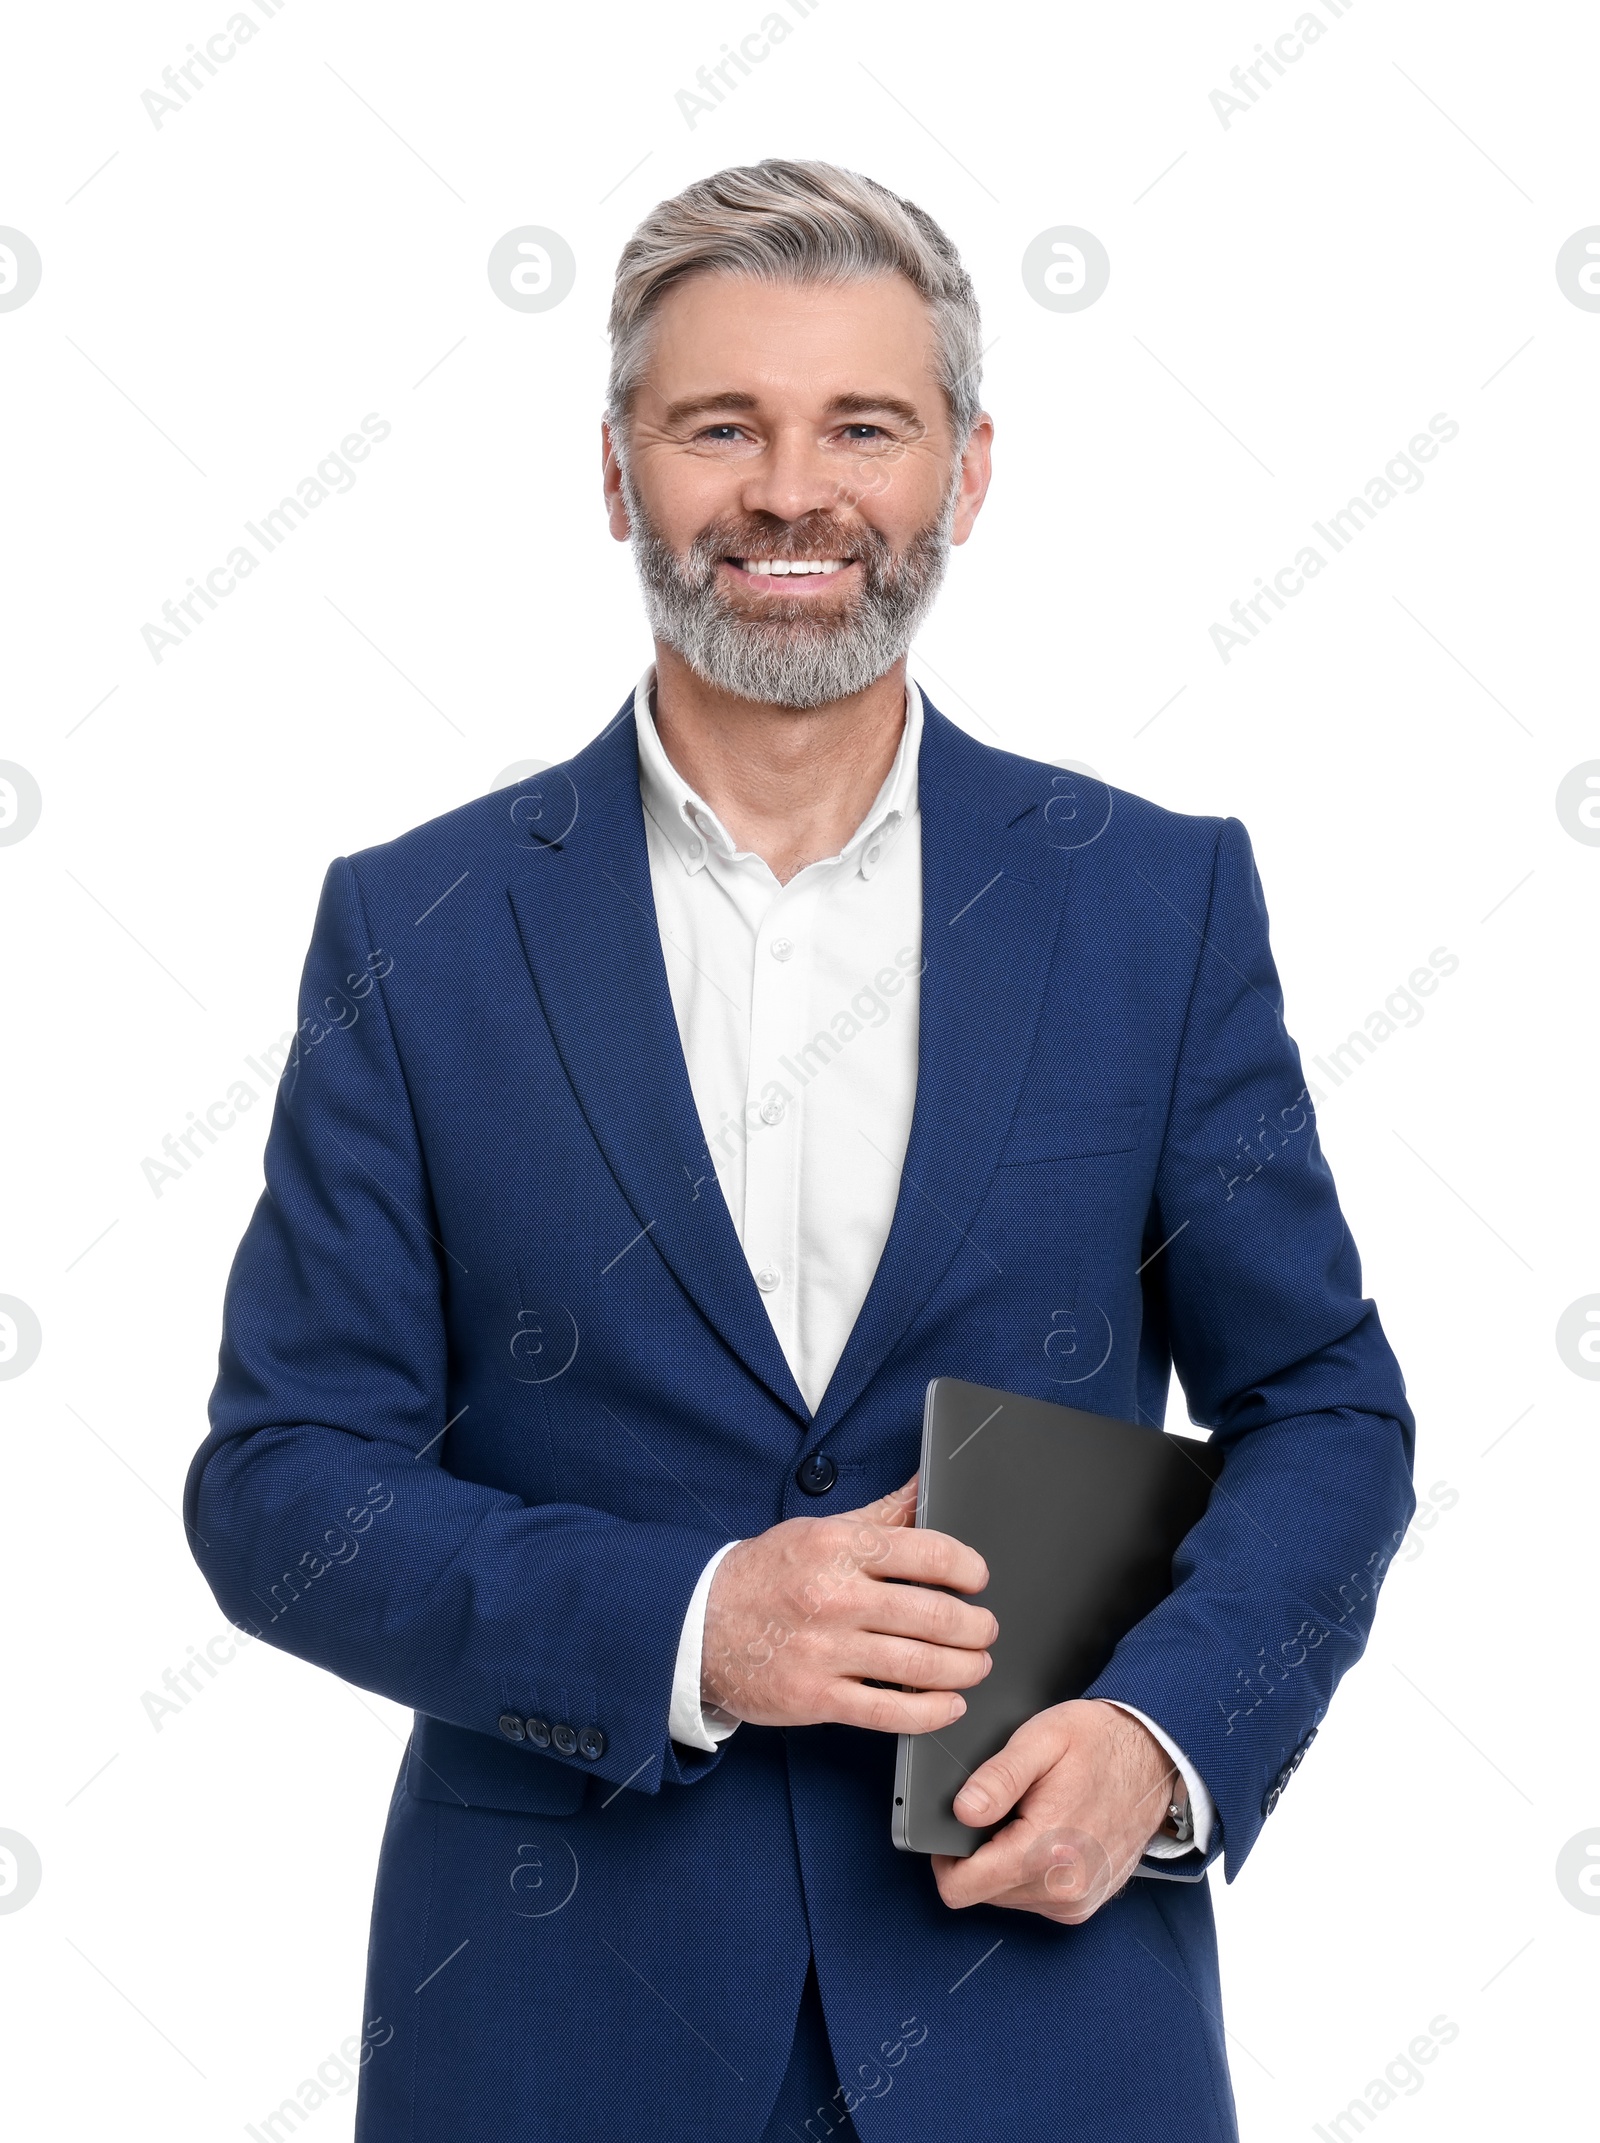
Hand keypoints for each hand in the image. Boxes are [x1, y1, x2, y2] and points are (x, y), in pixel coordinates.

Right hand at [700, 1473, 997, 1734]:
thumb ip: (883, 1513)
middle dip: (977, 1627)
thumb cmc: (767, 1573)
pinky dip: (931, 1711)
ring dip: (964, 1669)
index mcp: (838, 1547)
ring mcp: (824, 1650)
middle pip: (934, 1614)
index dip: (968, 1568)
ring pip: (919, 1665)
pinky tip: (948, 1704)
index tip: (978, 1579)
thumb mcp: (823, 1529)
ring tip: (976, 1664)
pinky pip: (890, 1711)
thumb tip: (929, 1482)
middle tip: (986, 1629)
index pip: (928, 1552)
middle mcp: (834, 1596)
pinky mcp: (815, 1697)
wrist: (698, 1623)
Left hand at [930, 1700, 1176, 1925]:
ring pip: (1004, 1899)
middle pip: (981, 1894)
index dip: (944, 1856)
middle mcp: (1064, 1890)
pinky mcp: (1085, 1905)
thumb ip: (997, 1778)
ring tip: (1028, 1818)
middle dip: (978, 1855)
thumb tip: (961, 1811)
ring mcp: (1077, 1902)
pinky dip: (1028, 1872)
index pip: (962, 1887)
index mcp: (1046, 1850)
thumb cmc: (1099, 1743)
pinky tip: (1045, 1835)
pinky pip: (1033, 1899)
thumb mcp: (1042, 1739)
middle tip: (1000, 1810)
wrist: (1155, 1757)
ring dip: (1004, 1863)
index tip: (956, 1825)